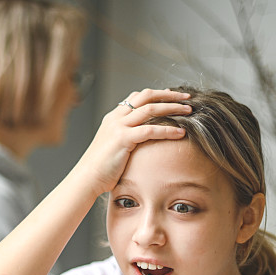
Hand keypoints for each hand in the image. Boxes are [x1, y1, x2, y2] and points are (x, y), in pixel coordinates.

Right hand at [72, 88, 191, 196]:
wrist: (86, 178)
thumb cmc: (101, 169)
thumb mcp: (114, 147)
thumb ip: (127, 139)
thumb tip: (143, 141)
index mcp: (113, 117)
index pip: (137, 96)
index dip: (157, 94)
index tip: (173, 96)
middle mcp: (116, 117)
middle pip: (146, 96)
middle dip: (169, 95)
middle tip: (187, 97)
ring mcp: (118, 126)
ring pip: (150, 109)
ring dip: (172, 108)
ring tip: (189, 111)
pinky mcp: (123, 139)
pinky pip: (150, 130)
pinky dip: (168, 130)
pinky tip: (181, 133)